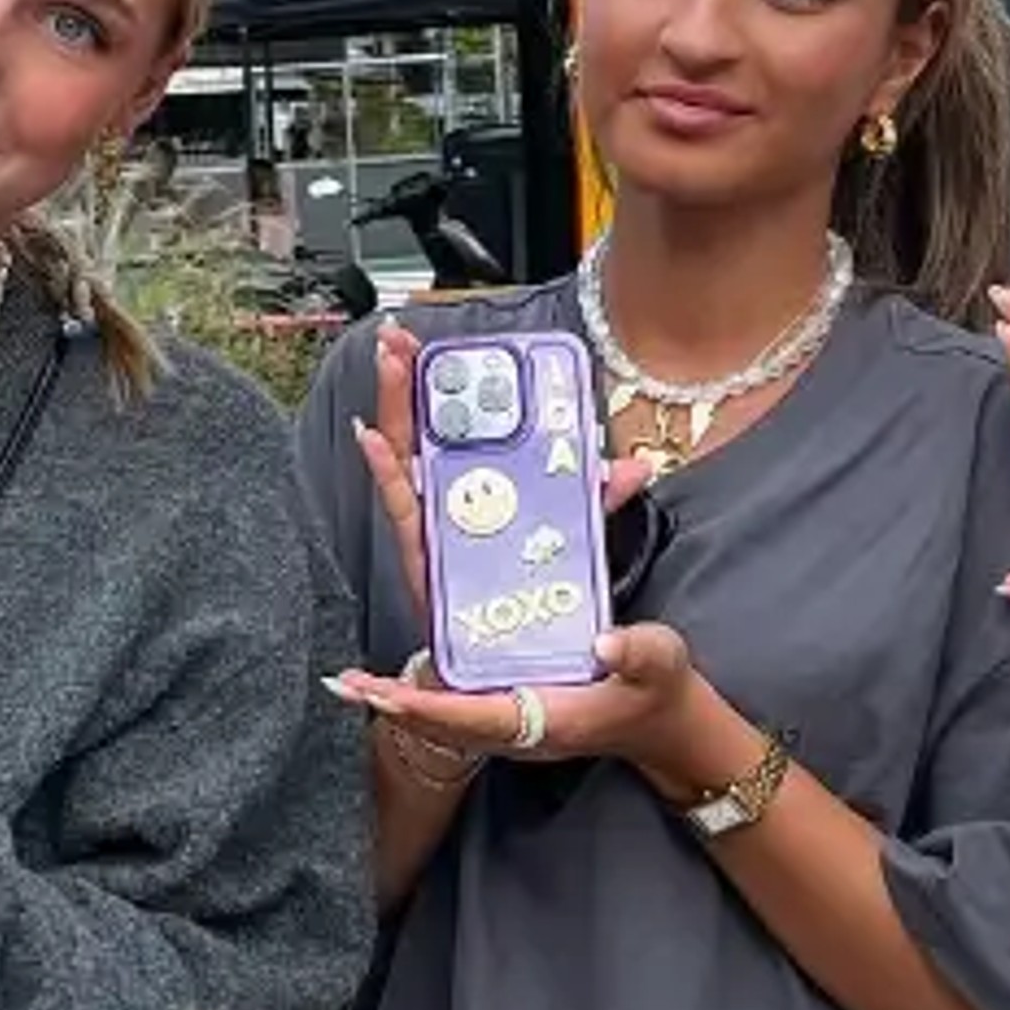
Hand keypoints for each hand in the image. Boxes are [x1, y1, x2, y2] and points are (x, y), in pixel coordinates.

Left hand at [330, 622, 712, 789]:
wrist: (664, 725)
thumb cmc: (661, 694)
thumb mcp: (661, 662)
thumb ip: (637, 652)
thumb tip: (604, 642)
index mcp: (543, 718)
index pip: (474, 717)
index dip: (430, 708)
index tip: (386, 698)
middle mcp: (514, 725)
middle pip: (440, 717)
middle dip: (392, 699)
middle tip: (343, 684)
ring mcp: (506, 717)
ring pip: (439, 710)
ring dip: (395, 694)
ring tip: (347, 681)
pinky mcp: (504, 703)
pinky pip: (450, 700)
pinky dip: (417, 690)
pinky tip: (386, 677)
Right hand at [351, 322, 654, 650]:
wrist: (518, 674)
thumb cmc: (534, 606)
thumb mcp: (576, 542)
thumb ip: (594, 502)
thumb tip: (634, 467)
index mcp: (481, 493)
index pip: (459, 428)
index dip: (446, 385)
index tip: (437, 342)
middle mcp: (449, 506)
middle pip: (423, 433)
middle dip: (409, 382)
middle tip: (398, 336)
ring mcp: (434, 529)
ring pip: (406, 459)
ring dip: (394, 409)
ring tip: (388, 364)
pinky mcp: (426, 558)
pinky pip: (404, 510)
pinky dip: (387, 472)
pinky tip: (375, 439)